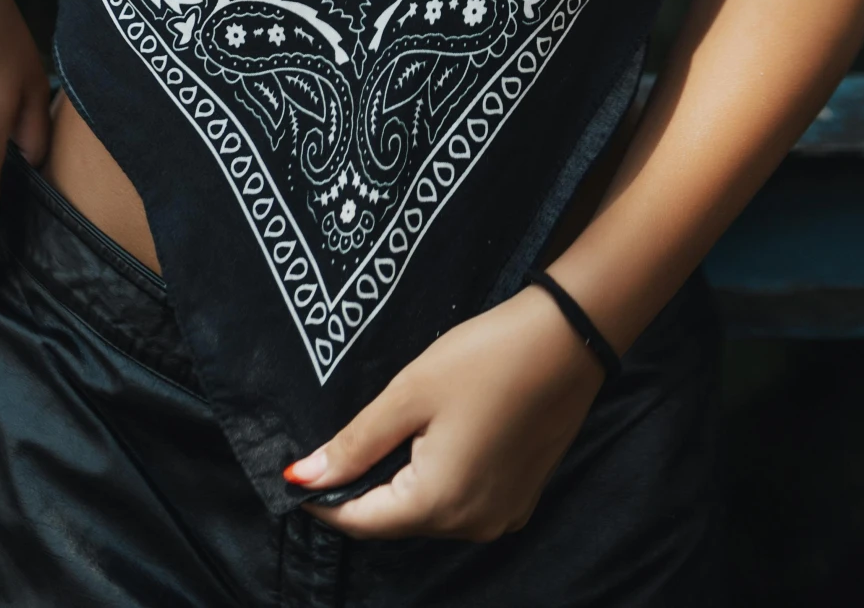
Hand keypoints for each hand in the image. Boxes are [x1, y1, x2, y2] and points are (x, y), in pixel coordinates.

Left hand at [285, 286, 605, 540]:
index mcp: (438, 503)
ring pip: (429, 511)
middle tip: (345, 441)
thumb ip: (354, 443)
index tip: (297, 473)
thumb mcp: (409, 393)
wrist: (566, 339)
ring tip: (395, 431)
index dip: (324, 501)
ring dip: (403, 483)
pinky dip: (439, 480)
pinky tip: (438, 437)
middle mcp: (472, 525)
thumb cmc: (484, 358)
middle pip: (396, 518)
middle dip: (365, 487)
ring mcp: (501, 516)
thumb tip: (301, 476)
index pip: (362, 521)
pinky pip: (462, 503)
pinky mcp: (520, 499)